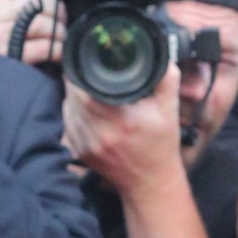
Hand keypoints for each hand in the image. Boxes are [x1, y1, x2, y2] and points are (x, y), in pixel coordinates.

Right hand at [0, 0, 64, 63]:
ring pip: (42, 23)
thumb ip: (21, 7)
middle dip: (56, 12)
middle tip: (61, 23)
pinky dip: (57, 50)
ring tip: (58, 42)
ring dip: (58, 34)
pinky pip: (44, 46)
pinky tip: (57, 55)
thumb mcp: (4, 24)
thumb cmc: (3, 52)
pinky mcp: (9, 54)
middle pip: (35, 1)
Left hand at [61, 72, 184, 197]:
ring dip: (73, 97)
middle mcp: (101, 133)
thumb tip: (162, 56)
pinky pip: (68, 125)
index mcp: (122, 120)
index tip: (86, 64)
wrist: (150, 182)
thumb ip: (166, 81)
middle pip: (73, 98)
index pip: (86, 90)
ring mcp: (88, 145)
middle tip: (85, 72)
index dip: (82, 74)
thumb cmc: (160, 146)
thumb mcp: (169, 111)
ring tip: (84, 88)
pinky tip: (83, 108)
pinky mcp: (81, 152)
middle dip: (77, 82)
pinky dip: (72, 113)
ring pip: (68, 110)